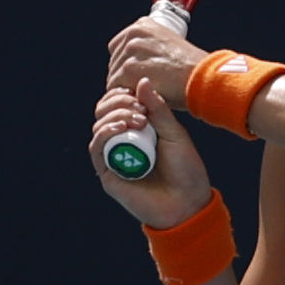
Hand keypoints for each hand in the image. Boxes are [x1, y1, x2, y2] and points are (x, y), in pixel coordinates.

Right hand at [90, 79, 214, 227]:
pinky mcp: (108, 173)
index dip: (123, 94)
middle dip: (118, 103)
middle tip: (139, 107)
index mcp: (138, 129)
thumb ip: (158, 109)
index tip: (140, 94)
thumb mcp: (174, 133)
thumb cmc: (185, 169)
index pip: (118, 103)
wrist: (188, 203)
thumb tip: (141, 81)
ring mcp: (114, 156)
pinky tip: (120, 128)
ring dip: (115, 116)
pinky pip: (96, 148)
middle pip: (104, 112)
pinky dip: (104, 134)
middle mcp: (123, 141)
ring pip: (98, 127)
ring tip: (137, 120)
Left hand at [107, 15, 207, 108]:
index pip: (119, 46)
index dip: (127, 63)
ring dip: (125, 87)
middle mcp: (134, 33)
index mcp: (144, 25)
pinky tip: (138, 100)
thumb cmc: (192, 69)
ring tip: (141, 95)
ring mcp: (131, 50)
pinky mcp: (129, 69)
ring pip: (114, 74)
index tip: (137, 75)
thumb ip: (151, 49)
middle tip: (140, 88)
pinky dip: (125, 95)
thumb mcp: (171, 46)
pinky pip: (115, 86)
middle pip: (115, 60)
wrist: (201, 78)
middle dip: (124, 76)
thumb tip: (139, 63)